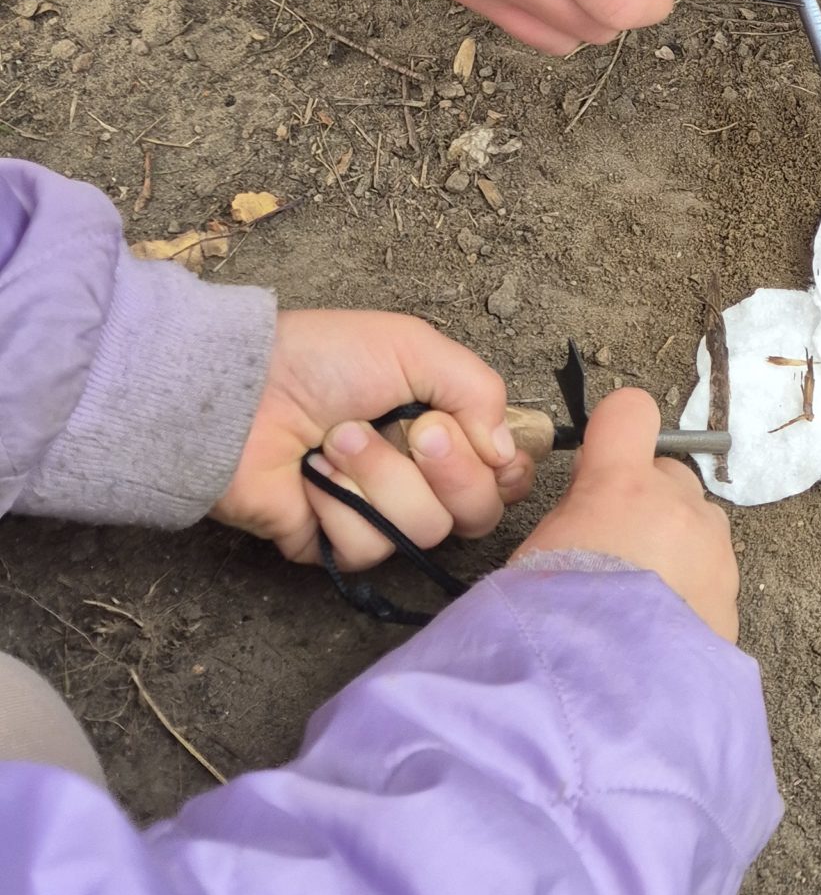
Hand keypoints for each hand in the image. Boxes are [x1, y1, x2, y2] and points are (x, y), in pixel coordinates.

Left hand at [213, 310, 533, 568]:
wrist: (240, 393)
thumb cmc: (322, 360)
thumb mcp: (413, 347)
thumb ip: (479, 389)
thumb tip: (506, 454)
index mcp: (446, 430)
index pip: (506, 475)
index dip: (503, 469)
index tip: (481, 443)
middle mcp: (420, 479)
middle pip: (479, 512)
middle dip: (450, 469)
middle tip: (416, 431)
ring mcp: (379, 516)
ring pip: (425, 530)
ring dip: (381, 477)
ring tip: (336, 440)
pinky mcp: (336, 546)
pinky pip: (368, 548)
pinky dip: (340, 506)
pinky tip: (311, 477)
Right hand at [512, 388, 738, 639]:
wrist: (607, 697)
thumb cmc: (554, 624)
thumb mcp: (537, 554)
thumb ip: (575, 515)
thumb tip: (592, 508)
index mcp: (621, 485)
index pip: (631, 412)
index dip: (617, 431)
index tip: (604, 462)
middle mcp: (677, 506)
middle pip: (668, 476)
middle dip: (647, 501)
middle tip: (615, 549)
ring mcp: (713, 549)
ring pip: (696, 526)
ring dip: (675, 547)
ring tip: (640, 600)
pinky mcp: (733, 595)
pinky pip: (712, 575)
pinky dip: (690, 591)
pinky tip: (660, 631)